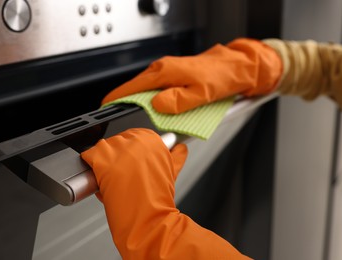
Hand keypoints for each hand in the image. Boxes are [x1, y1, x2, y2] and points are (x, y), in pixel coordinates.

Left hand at [81, 128, 250, 258]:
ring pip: (103, 148)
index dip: (129, 152)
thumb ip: (177, 156)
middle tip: (121, 175)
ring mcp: (118, 149)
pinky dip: (90, 167)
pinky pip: (89, 156)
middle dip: (116, 157)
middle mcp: (136, 140)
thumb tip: (180, 148)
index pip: (134, 135)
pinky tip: (100, 179)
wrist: (150, 219)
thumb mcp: (173, 172)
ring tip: (112, 180)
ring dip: (104, 162)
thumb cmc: (159, 200)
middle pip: (117, 142)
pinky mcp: (103, 159)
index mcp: (153, 140)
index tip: (129, 163)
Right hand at [102, 38, 281, 113]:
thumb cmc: (221, 78)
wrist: (236, 67)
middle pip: (135, 88)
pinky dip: (153, 99)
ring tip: (138, 118)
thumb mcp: (201, 94)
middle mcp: (163, 69)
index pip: (132, 87)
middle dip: (126, 102)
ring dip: (140, 102)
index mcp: (165, 72)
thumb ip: (177, 101)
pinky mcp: (174, 74)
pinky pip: (156, 88)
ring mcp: (168, 70)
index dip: (116, 98)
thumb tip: (157, 105)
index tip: (105, 108)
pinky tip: (157, 109)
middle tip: (120, 119)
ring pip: (146, 89)